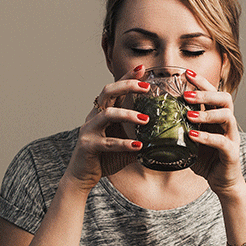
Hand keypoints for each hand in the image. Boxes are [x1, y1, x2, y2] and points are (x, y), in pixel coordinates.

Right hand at [66, 66, 149, 190]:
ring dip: (128, 114)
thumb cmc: (104, 158)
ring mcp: (89, 130)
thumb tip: (163, 136)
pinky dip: (124, 144)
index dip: (127, 78)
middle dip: (127, 86)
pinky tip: (138, 146)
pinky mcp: (88, 146)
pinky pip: (108, 143)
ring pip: (107, 114)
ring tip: (146, 119)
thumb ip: (137, 135)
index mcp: (102, 112)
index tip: (142, 68)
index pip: (115, 90)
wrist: (82, 176)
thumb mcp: (123, 142)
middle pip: (108, 92)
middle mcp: (94, 117)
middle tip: (146, 87)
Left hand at [184, 70, 243, 195]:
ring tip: (188, 115)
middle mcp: (227, 123)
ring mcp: (231, 137)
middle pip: (224, 98)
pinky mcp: (231, 153)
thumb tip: (152, 117)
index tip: (185, 72)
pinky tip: (193, 136)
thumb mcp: (190, 139)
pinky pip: (222, 142)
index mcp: (216, 117)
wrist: (222, 181)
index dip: (200, 81)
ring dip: (206, 113)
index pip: (212, 92)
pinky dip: (207, 137)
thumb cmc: (206, 158)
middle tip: (185, 95)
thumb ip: (178, 127)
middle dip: (205, 93)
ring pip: (226, 116)